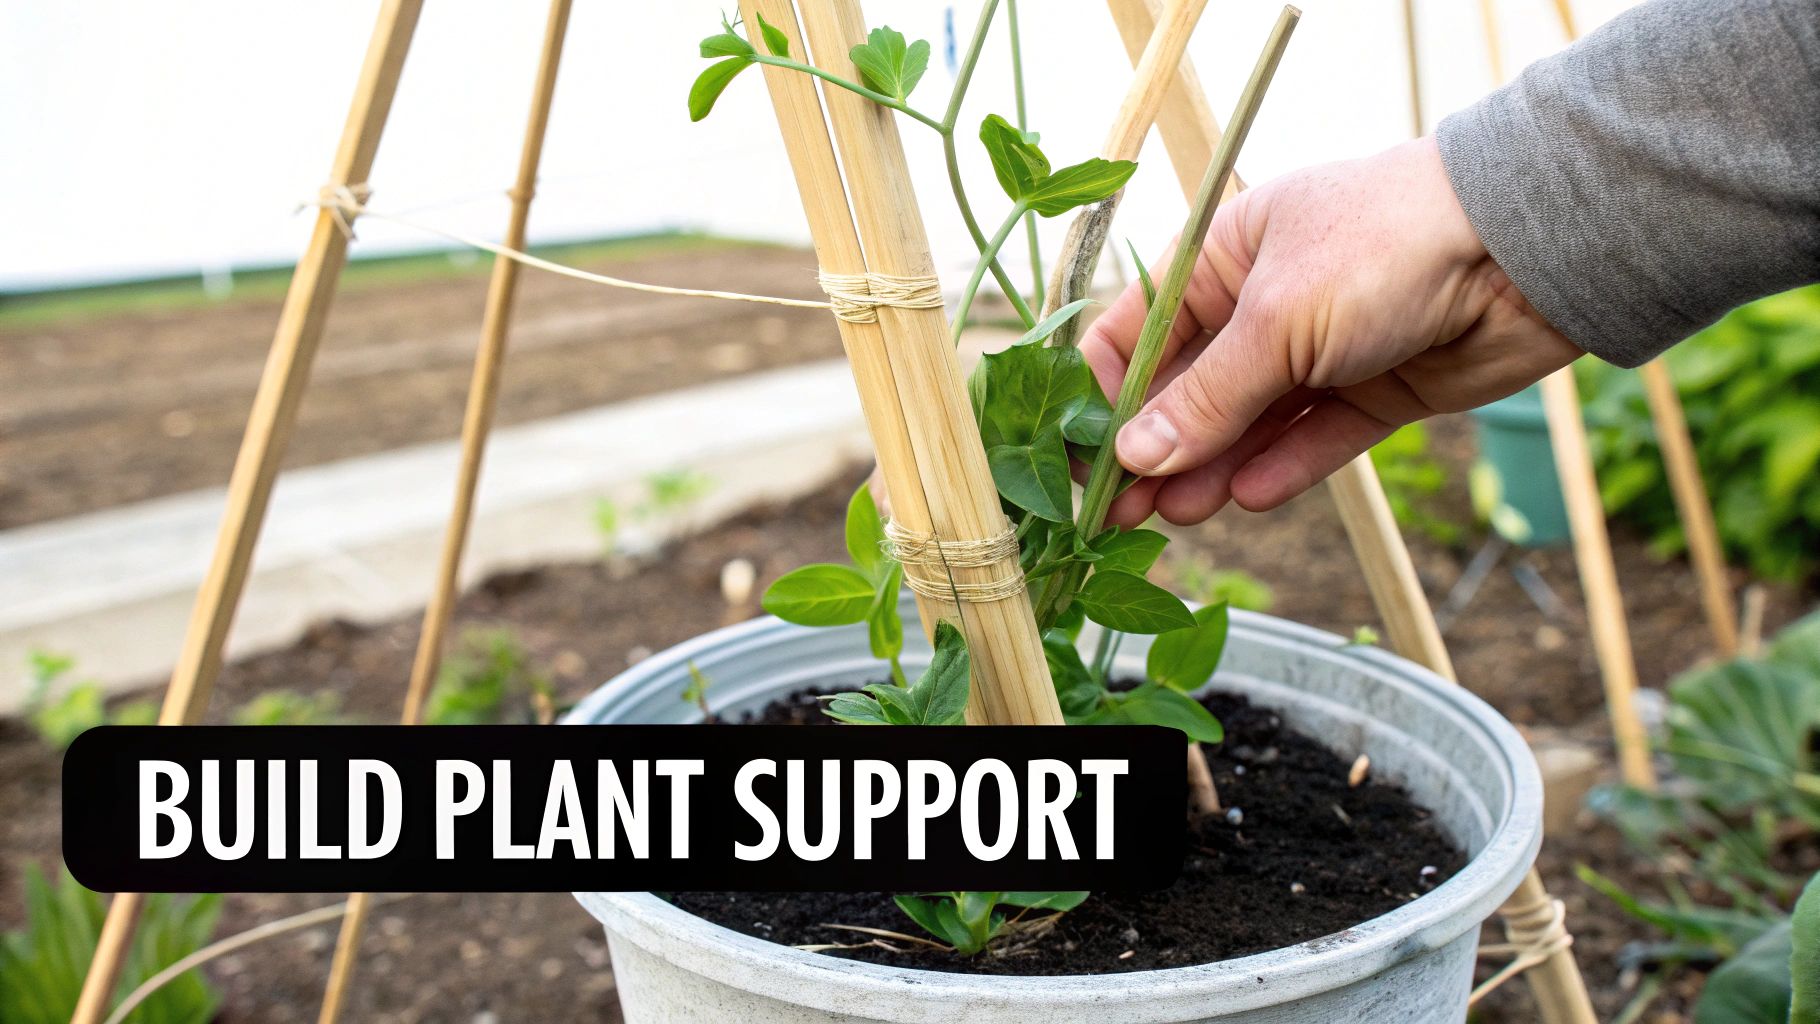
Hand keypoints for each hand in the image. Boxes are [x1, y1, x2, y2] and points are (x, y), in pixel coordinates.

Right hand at [1079, 136, 1581, 527]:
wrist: (1527, 250)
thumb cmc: (1387, 247)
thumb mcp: (1279, 321)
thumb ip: (1207, 397)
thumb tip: (1134, 457)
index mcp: (1225, 254)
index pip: (1139, 328)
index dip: (1102, 392)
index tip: (1074, 456)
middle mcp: (1266, 302)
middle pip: (1189, 387)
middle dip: (1153, 447)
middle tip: (1116, 512)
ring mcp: (1322, 350)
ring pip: (1248, 423)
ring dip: (1208, 469)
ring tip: (1175, 517)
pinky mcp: (1374, 392)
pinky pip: (1313, 441)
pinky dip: (1280, 471)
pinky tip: (1242, 500)